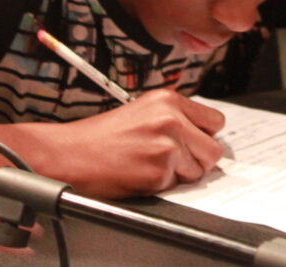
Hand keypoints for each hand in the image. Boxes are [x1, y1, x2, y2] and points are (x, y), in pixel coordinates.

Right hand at [46, 89, 224, 197]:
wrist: (70, 153)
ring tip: (151, 165)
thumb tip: (203, 138)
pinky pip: (177, 186)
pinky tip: (141, 174)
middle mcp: (171, 119)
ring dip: (180, 174)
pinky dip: (162, 186)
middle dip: (197, 159)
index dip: (204, 136)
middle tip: (172, 161)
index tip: (196, 144)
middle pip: (214, 149)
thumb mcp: (141, 112)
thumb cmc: (100, 137)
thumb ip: (175, 119)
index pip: (215, 121)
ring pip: (199, 171)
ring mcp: (166, 146)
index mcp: (167, 100)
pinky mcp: (158, 172)